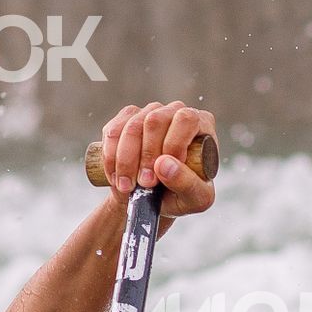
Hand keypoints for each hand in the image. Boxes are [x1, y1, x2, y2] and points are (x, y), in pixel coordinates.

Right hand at [93, 101, 217, 220]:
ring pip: (131, 127)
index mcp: (201, 124)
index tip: (163, 172)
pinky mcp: (126, 119)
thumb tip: (163, 164)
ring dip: (126, 160)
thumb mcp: (195, 199)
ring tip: (128, 187)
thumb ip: (188, 184)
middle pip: (155, 121)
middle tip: (145, 184)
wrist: (155, 199)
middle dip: (146, 156)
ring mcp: (149, 112)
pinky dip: (111, 157)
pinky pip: (112, 131)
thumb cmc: (184, 195)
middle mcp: (175, 112)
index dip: (172, 144)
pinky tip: (116, 177)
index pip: (186, 119)